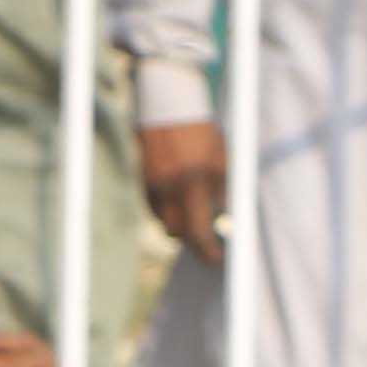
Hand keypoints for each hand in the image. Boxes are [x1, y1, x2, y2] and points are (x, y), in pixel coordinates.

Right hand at [140, 120, 226, 265]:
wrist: (169, 105)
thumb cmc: (202, 132)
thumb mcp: (222, 161)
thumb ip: (222, 194)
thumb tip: (225, 224)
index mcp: (194, 183)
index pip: (199, 233)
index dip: (208, 252)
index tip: (217, 260)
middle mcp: (169, 188)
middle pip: (177, 233)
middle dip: (191, 239)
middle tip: (207, 239)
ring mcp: (151, 184)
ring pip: (163, 220)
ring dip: (178, 223)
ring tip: (193, 214)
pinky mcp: (141, 179)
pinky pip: (153, 206)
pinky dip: (166, 208)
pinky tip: (178, 197)